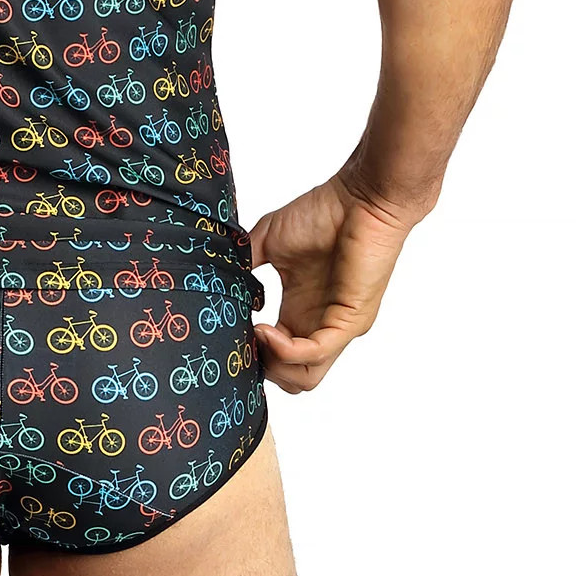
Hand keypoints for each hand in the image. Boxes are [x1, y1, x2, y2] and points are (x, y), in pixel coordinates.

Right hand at [248, 172, 417, 393]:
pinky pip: (317, 354)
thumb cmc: (324, 214)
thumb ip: (245, 262)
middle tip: (242, 341)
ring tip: (256, 335)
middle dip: (261, 367)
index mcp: (301, 311)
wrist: (361, 197)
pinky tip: (267, 330)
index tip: (229, 333)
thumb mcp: (269, 240)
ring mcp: (336, 328)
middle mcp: (318, 325)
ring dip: (273, 365)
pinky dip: (287, 351)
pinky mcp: (350, 322)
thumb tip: (214, 277)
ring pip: (305, 378)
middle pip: (290, 377)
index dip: (252, 353)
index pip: (276, 356)